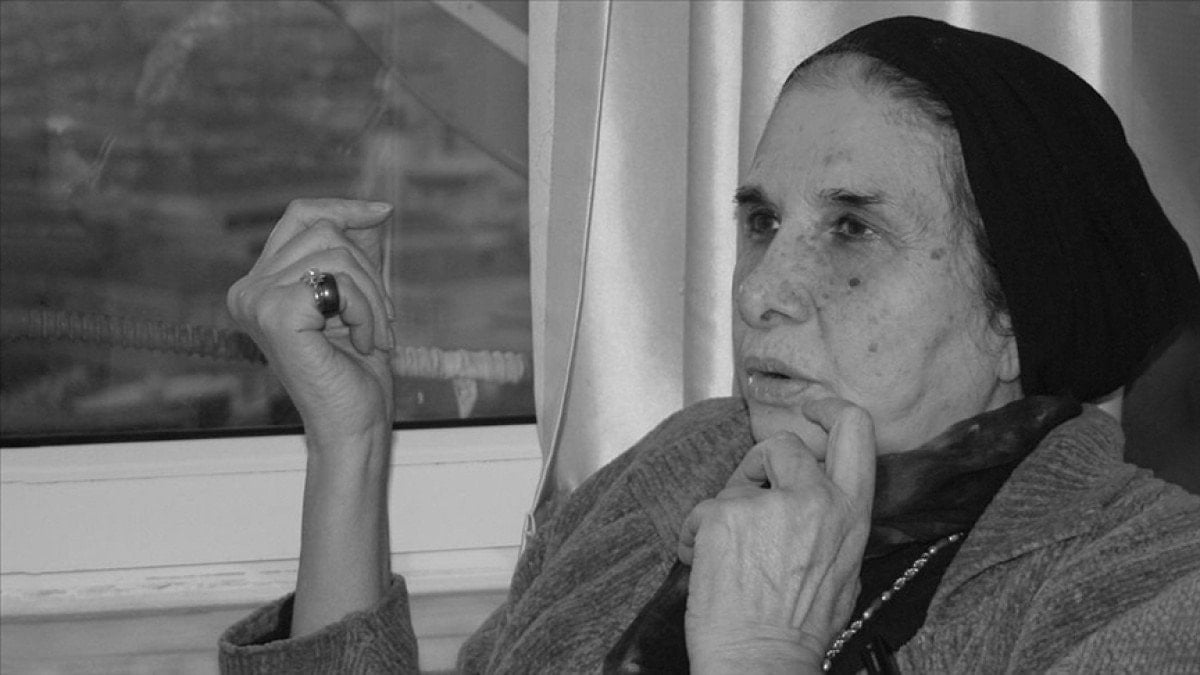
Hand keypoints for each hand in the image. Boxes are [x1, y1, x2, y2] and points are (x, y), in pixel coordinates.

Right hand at [227, 198, 395, 449]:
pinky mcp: (276, 314)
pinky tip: (365, 343)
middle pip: (325, 231)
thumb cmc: (356, 369)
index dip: (342, 207)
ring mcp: (256, 301)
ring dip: (373, 298)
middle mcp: (247, 290)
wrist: (354, 423)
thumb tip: (375, 209)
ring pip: (338, 255)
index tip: (384, 212)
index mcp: (260, 284)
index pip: (299, 216)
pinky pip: (340, 282)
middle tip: (382, 319)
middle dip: (370, 272)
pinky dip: (366, 311)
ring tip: (374, 336)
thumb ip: (359, 252)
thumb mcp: (359, 296)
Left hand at [679, 398, 874, 672]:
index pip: (855, 432)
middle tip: (749, 497)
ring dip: (729, 510)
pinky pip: (703, 509)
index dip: (832, 409)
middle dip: (761, 466)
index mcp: (849, 514)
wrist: (759, 661)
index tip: (815, 407)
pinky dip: (698, 535)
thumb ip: (832, 520)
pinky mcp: (724, 515)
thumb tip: (816, 492)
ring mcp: (767, 505)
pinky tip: (708, 565)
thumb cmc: (798, 626)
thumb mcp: (843, 569)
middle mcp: (814, 501)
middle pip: (784, 447)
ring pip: (738, 482)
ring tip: (730, 555)